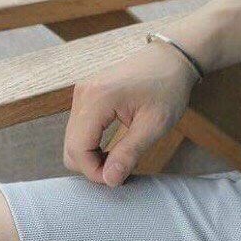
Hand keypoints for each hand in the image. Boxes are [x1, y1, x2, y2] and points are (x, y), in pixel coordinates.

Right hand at [63, 43, 196, 186]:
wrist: (170, 60)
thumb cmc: (167, 90)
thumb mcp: (154, 126)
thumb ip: (129, 153)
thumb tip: (109, 180)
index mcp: (96, 99)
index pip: (77, 149)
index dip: (94, 172)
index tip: (118, 180)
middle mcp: (82, 94)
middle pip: (70, 147)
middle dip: (92, 166)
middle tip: (122, 171)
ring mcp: (82, 93)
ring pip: (73, 140)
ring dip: (93, 156)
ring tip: (122, 159)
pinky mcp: (87, 96)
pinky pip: (80, 130)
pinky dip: (93, 145)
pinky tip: (115, 148)